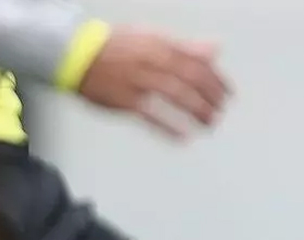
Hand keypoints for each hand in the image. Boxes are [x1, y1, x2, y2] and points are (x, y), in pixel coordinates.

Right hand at [77, 26, 230, 138]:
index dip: (217, 79)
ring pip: (177, 97)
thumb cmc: (115, 46)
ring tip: (210, 122)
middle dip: (211, 96)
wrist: (75, 53)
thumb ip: (186, 46)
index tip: (227, 91)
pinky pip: (152, 117)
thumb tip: (215, 49)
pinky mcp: (126, 101)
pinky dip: (169, 128)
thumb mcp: (152, 37)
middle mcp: (152, 62)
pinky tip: (184, 137)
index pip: (199, 63)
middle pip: (192, 80)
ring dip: (197, 111)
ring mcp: (139, 82)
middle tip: (221, 108)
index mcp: (160, 46)